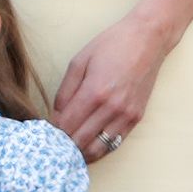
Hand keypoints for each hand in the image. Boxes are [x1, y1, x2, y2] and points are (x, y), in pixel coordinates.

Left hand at [52, 11, 172, 162]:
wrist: (146, 41)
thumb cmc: (110, 45)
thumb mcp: (80, 60)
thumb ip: (66, 89)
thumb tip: (57, 113)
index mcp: (94, 92)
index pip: (68, 124)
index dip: (54, 130)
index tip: (46, 129)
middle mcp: (112, 109)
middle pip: (82, 140)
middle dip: (65, 142)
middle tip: (55, 138)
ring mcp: (126, 116)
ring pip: (99, 148)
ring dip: (82, 150)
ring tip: (70, 143)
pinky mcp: (136, 119)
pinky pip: (115, 143)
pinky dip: (100, 147)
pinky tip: (89, 142)